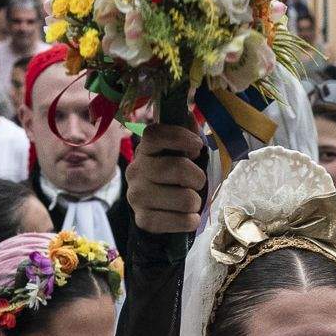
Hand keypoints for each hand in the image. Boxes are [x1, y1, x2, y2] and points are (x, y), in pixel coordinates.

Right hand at [126, 120, 207, 234]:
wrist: (161, 215)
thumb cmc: (178, 180)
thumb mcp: (185, 155)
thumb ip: (188, 136)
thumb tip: (187, 114)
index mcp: (146, 150)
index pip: (154, 134)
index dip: (180, 137)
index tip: (197, 147)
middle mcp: (136, 170)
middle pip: (178, 168)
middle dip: (198, 178)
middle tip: (197, 183)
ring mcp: (136, 196)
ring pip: (184, 198)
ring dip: (196, 202)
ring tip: (190, 202)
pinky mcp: (143, 220)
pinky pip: (180, 221)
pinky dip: (191, 221)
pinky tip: (187, 218)